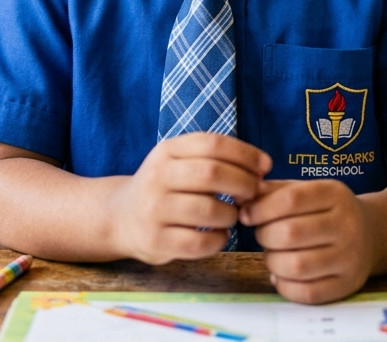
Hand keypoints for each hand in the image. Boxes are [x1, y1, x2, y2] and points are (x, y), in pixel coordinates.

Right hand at [109, 133, 270, 264]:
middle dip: (243, 183)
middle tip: (254, 192)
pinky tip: (221, 234)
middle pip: (211, 174)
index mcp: (166, 151)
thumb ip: (212, 158)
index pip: (212, 143)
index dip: (245, 153)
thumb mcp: (178, 161)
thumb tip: (262, 166)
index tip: (265, 166)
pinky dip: (220, 239)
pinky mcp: (156, 241)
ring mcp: (154, 210)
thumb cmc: (164, 186)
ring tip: (235, 215)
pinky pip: (200, 242)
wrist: (121, 217)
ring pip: (208, 210)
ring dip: (232, 214)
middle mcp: (157, 176)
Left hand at [240, 179, 376, 303]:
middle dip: (265, 235)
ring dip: (272, 261)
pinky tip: (280, 274)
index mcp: (335, 194)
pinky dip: (285, 286)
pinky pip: (308, 293)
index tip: (247, 214)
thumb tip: (241, 198)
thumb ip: (276, 191)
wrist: (371, 233)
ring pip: (297, 266)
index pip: (292, 199)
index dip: (262, 207)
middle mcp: (347, 225)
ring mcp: (349, 258)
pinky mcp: (347, 286)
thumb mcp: (309, 190)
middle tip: (261, 234)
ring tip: (271, 253)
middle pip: (291, 233)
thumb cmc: (328, 209)